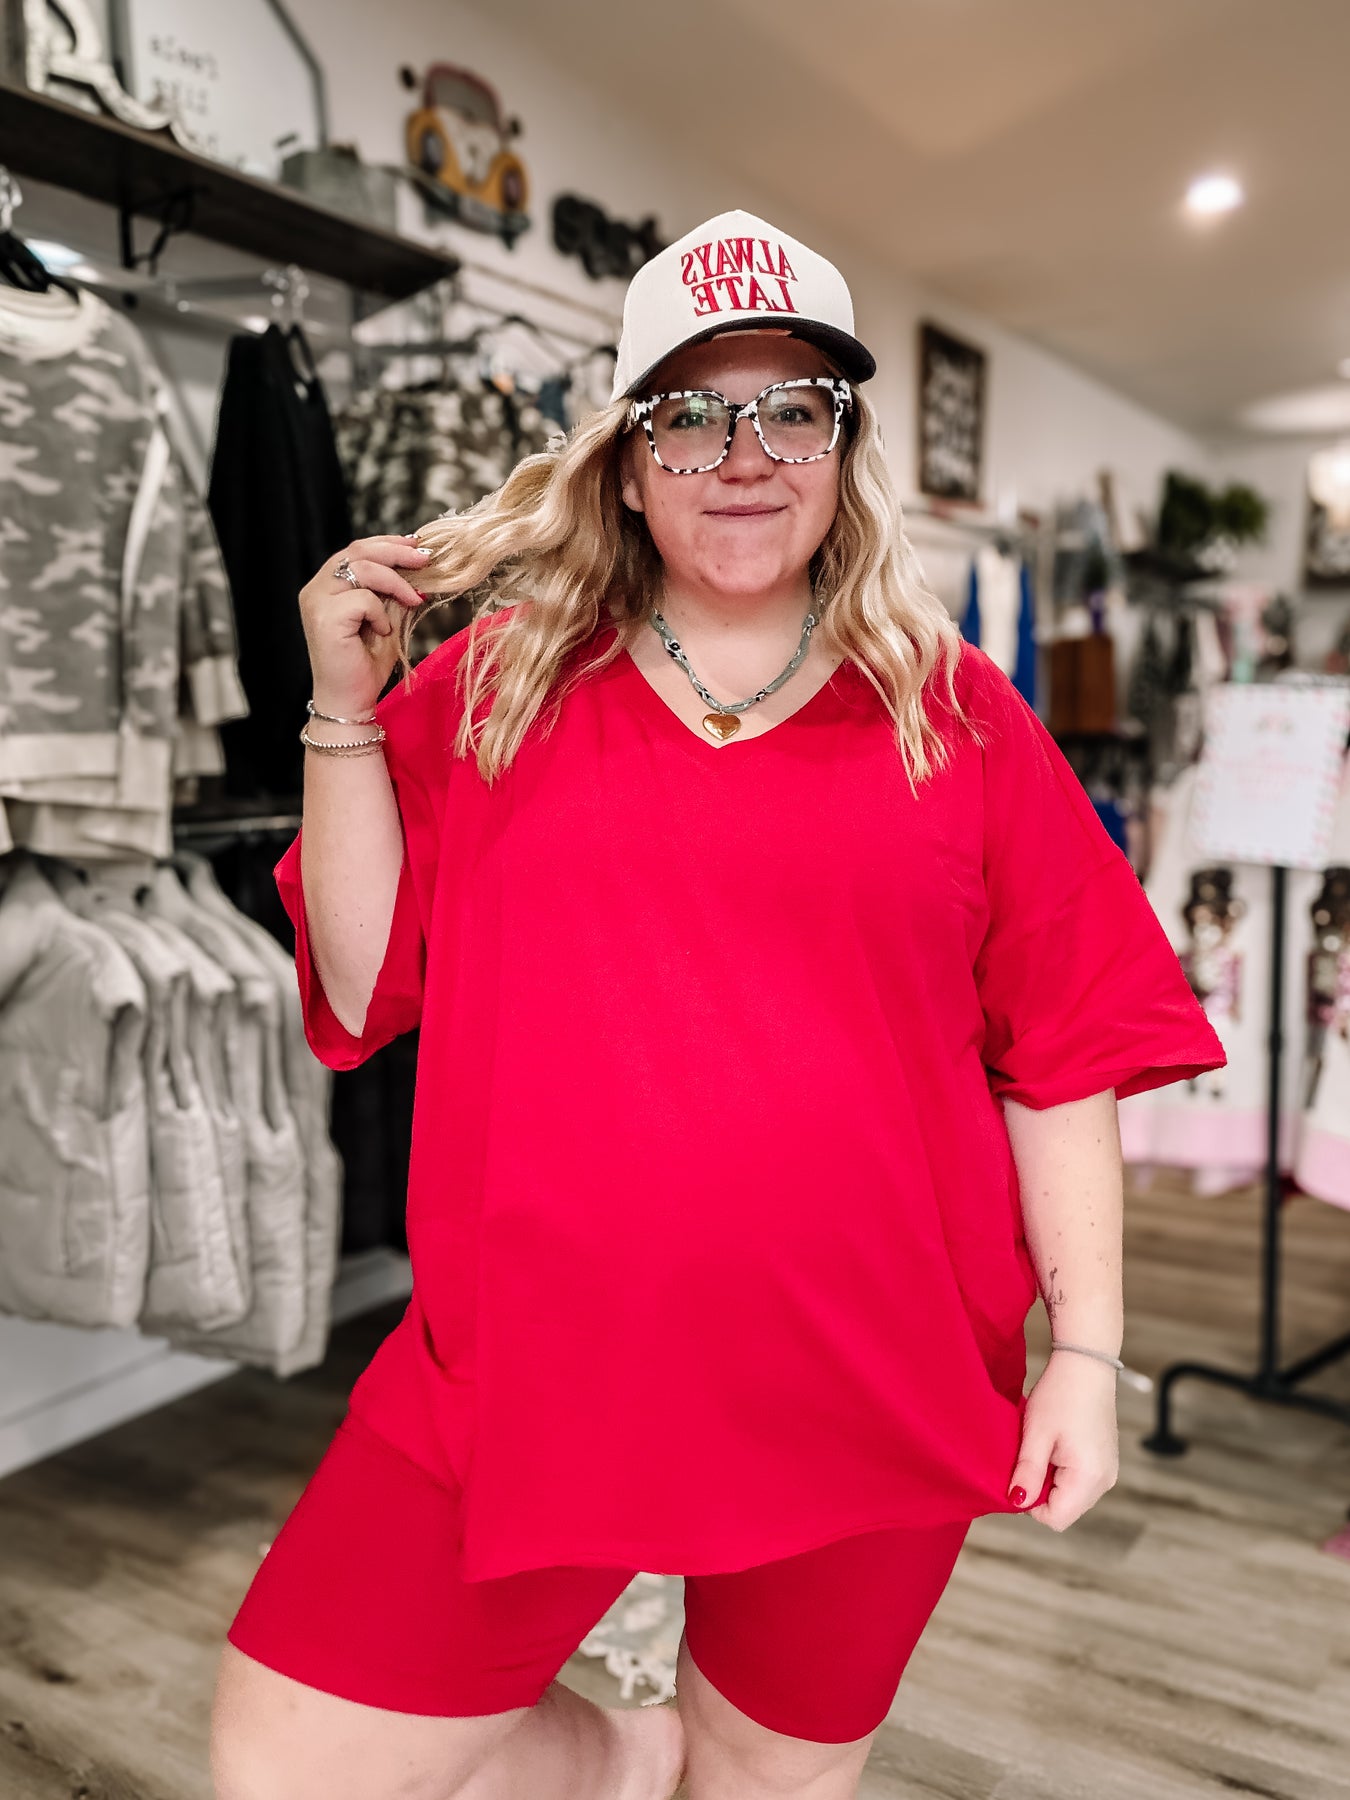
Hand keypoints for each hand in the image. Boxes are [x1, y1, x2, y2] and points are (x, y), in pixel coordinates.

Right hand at [299, 534, 432, 717]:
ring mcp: (316, 602)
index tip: (417, 547)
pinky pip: (362, 599)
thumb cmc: (365, 665)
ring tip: (414, 601)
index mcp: (326, 586)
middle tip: (426, 560)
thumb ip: (391, 592)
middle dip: (397, 553)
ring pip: (362, 569)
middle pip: (358, 551)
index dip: (388, 544)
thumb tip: (418, 565)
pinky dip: (380, 613)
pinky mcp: (324, 618)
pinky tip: (383, 631)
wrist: (350, 700)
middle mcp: (316, 589)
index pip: (356, 550)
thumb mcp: (385, 618)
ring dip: (395, 583)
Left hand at [1008, 1350, 1119, 1531]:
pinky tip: (1055, 1443)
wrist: (1085, 1364)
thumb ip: (1027, 1473)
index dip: (1030, 1503)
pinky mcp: (1105, 1461)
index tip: (1020, 1472)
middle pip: (1064, 1509)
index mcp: (1089, 1478)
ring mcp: (1108, 1471)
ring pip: (1070, 1496)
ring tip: (1044, 1446)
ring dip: (1050, 1479)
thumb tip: (1016, 1502)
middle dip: (1040, 1491)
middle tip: (1031, 1455)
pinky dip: (1062, 1470)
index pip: (1055, 1518)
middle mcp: (1105, 1480)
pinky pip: (1079, 1481)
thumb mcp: (1036, 1435)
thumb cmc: (1060, 1395)